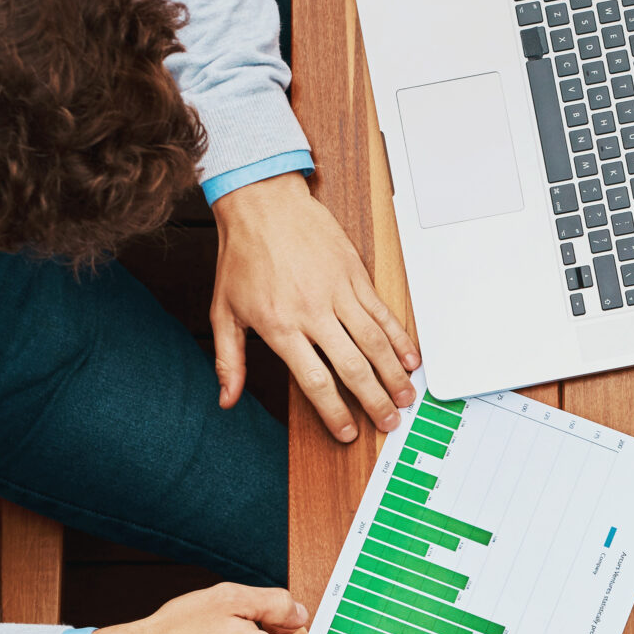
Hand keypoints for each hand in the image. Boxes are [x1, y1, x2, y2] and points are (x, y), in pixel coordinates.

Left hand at [211, 171, 418, 441]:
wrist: (261, 202)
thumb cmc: (242, 255)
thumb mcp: (224, 310)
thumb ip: (228, 360)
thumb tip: (226, 398)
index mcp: (280, 325)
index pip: (315, 380)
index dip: (334, 412)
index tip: (347, 431)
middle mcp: (312, 312)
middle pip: (353, 367)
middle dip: (375, 401)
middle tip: (389, 422)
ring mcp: (337, 293)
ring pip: (374, 342)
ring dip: (393, 374)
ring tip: (406, 397)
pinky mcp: (354, 276)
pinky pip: (382, 313)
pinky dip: (399, 338)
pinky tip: (409, 358)